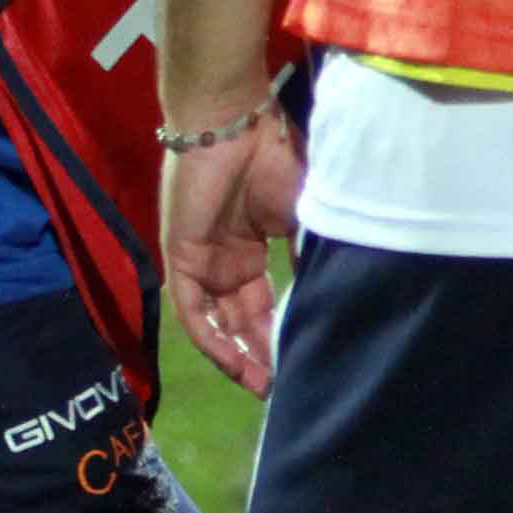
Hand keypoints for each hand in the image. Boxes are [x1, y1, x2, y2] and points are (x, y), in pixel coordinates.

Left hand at [162, 103, 304, 396]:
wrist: (233, 125)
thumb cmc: (275, 158)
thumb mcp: (305, 215)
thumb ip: (308, 256)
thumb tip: (332, 295)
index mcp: (253, 249)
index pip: (264, 304)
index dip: (281, 335)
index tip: (303, 363)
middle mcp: (225, 261)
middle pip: (242, 320)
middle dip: (263, 354)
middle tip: (286, 387)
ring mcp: (201, 262)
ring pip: (218, 323)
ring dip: (239, 356)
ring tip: (266, 386)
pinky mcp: (181, 259)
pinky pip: (194, 312)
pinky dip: (214, 340)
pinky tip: (237, 364)